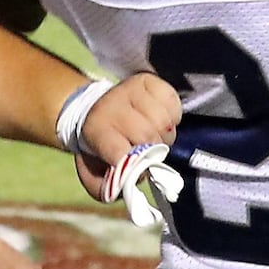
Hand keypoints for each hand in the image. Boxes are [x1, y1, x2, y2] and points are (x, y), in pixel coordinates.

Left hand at [68, 70, 180, 196]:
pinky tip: (162, 119)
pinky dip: (173, 116)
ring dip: (165, 135)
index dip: (136, 166)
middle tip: (149, 153)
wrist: (96, 109)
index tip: (141, 171)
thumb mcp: (94, 174)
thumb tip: (131, 186)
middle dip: (154, 151)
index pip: (121, 153)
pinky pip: (173, 102)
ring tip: (155, 137)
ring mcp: (131, 89)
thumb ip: (108, 189)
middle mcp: (112, 105)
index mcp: (96, 130)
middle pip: (148, 136)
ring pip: (164, 120)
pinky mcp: (149, 80)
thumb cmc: (102, 147)